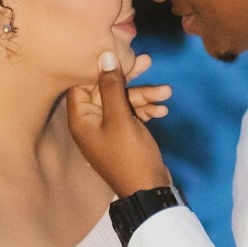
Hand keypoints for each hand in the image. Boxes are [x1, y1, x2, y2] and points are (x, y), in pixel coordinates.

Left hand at [67, 52, 171, 195]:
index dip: (101, 67)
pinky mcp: (123, 133)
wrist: (149, 191)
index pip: (83, 82)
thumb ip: (112, 86)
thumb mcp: (121, 119)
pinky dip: (145, 109)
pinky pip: (131, 113)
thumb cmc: (130, 157)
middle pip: (106, 88)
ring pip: (123, 100)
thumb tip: (103, 55)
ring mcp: (107, 128)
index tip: (121, 55)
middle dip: (130, 78)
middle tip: (147, 61)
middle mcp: (90, 122)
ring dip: (145, 95)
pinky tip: (162, 110)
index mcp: (81, 119)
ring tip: (166, 93)